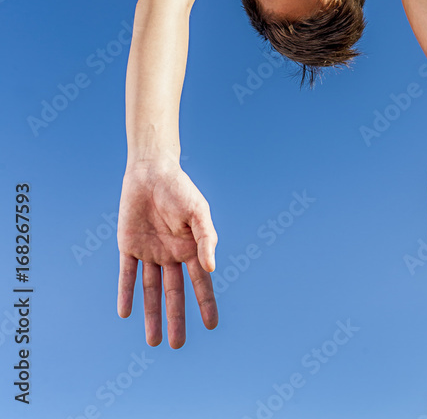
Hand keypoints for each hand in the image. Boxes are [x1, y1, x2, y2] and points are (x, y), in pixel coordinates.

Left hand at [117, 162, 218, 347]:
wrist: (151, 171)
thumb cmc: (179, 189)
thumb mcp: (198, 212)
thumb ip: (206, 238)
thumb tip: (210, 268)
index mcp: (190, 248)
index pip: (199, 281)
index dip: (206, 303)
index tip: (211, 325)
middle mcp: (171, 255)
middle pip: (174, 293)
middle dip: (176, 318)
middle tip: (176, 344)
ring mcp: (150, 252)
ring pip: (150, 290)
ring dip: (151, 314)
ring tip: (153, 341)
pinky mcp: (129, 246)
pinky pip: (127, 274)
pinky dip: (126, 293)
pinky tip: (126, 313)